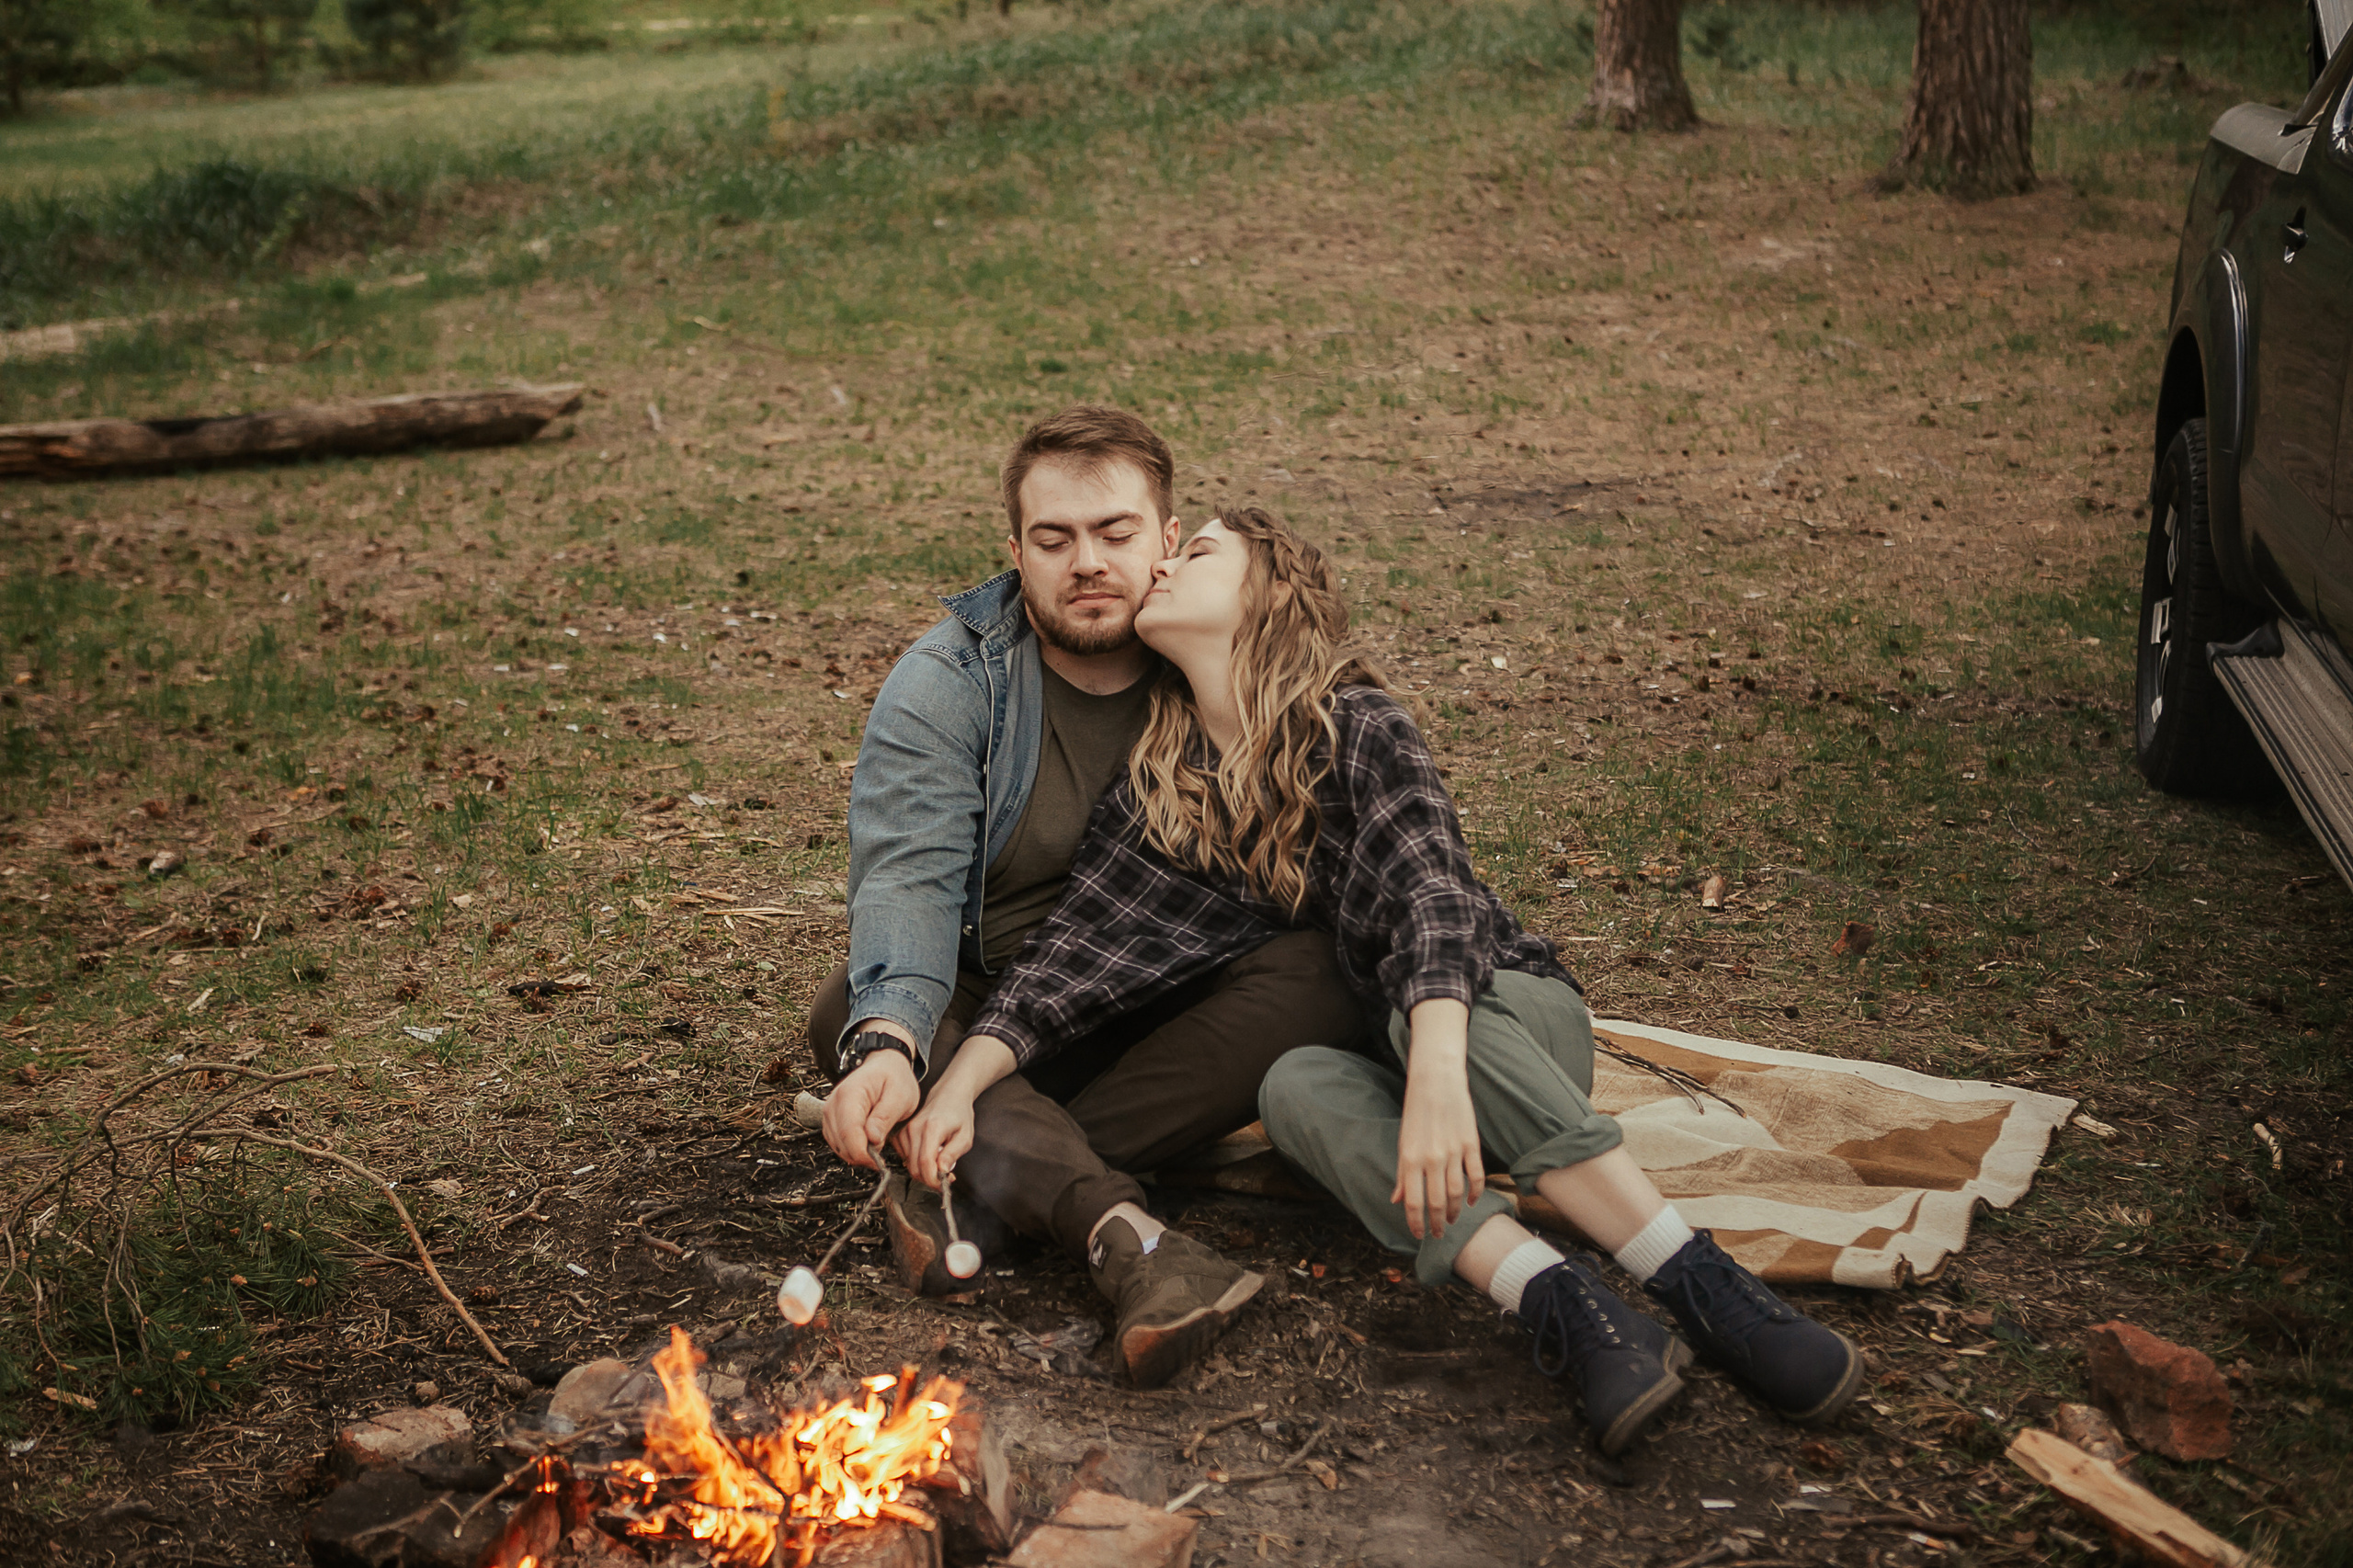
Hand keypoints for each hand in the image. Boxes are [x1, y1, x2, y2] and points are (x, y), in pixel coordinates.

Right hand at [822, 1050, 918, 1169]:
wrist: (885, 1065)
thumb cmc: (894, 1078)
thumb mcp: (900, 1096)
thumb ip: (885, 1117)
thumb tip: (872, 1139)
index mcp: (850, 1094)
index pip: (848, 1132)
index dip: (862, 1153)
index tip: (879, 1162)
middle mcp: (834, 1102)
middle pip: (840, 1142)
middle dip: (861, 1155)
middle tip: (882, 1156)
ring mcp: (830, 1111)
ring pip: (837, 1145)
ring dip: (856, 1153)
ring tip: (876, 1146)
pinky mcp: (832, 1119)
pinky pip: (837, 1142)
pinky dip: (851, 1148)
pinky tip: (867, 1144)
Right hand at [894, 1033, 1017, 1189]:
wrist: (948, 1096)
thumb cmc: (959, 1114)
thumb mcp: (965, 1136)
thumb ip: (952, 1154)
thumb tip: (942, 1171)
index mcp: (931, 1128)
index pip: (925, 1162)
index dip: (934, 1179)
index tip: (944, 1183)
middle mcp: (914, 1129)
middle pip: (914, 1167)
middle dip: (930, 1178)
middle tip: (945, 1176)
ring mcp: (904, 1131)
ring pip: (908, 1165)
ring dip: (923, 1171)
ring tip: (938, 1162)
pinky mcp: (900, 1134)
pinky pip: (904, 1157)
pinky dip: (915, 1162)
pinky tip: (928, 1155)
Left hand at [1392, 1037, 1481, 1241]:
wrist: (1436, 1081)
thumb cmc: (1416, 1113)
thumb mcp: (1403, 1143)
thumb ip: (1402, 1173)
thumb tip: (1396, 1200)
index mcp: (1410, 1159)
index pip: (1413, 1202)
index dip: (1416, 1223)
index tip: (1419, 1235)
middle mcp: (1431, 1158)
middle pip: (1437, 1202)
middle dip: (1437, 1223)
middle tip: (1439, 1234)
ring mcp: (1453, 1152)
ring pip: (1457, 1193)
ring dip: (1456, 1211)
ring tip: (1453, 1220)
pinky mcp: (1471, 1143)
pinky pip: (1476, 1175)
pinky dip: (1476, 1192)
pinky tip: (1471, 1201)